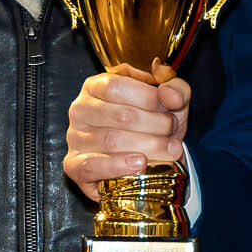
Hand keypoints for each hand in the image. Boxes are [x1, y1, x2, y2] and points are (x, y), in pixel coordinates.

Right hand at [63, 64, 189, 201]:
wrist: (146, 163)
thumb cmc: (152, 125)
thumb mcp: (168, 101)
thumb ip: (176, 89)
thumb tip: (172, 96)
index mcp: (97, 86)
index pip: (117, 86)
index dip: (149, 97)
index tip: (172, 107)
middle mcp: (81, 109)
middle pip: (121, 115)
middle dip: (157, 124)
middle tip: (173, 131)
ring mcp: (75, 138)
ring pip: (113, 141)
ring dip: (149, 146)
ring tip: (169, 149)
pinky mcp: (75, 166)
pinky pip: (94, 166)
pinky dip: (120, 165)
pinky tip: (141, 164)